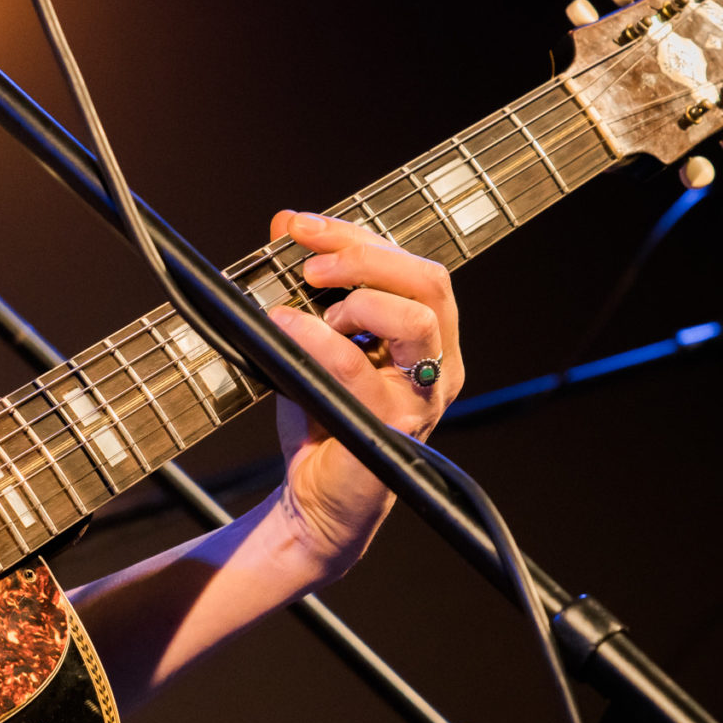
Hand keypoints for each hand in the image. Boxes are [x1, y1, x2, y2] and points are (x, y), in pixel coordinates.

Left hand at [266, 210, 462, 579]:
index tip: (299, 225)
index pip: (412, 266)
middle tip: (306, 258)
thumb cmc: (323, 417)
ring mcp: (421, 398)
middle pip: (429, 282)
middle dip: (363, 255)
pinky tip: (283, 325)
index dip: (357, 236)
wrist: (314, 498)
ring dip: (357, 297)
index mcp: (429, 338)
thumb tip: (285, 225)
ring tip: (306, 303)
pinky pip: (359, 368)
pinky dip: (318, 338)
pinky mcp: (391, 427)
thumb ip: (309, 288)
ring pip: (417, 320)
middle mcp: (439, 365)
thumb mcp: (312, 340)